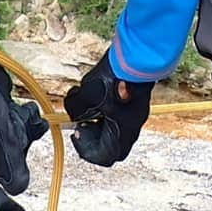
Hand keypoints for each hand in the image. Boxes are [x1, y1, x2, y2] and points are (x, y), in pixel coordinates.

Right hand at [0, 70, 47, 193]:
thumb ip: (9, 162)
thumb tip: (21, 187)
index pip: (2, 173)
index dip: (14, 158)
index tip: (12, 140)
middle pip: (14, 154)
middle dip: (20, 135)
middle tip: (12, 120)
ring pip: (21, 138)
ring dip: (25, 124)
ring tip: (16, 111)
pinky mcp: (3, 118)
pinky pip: (22, 125)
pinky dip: (26, 116)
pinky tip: (22, 109)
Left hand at [63, 50, 152, 166]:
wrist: (137, 53)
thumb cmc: (114, 78)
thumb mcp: (85, 97)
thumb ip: (74, 110)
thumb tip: (73, 114)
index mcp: (122, 134)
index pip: (103, 156)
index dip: (85, 148)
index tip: (76, 132)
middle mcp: (132, 126)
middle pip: (108, 141)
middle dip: (91, 130)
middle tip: (83, 116)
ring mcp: (136, 112)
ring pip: (113, 123)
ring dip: (97, 114)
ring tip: (89, 97)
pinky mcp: (136, 98)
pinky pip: (118, 109)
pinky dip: (105, 103)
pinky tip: (98, 87)